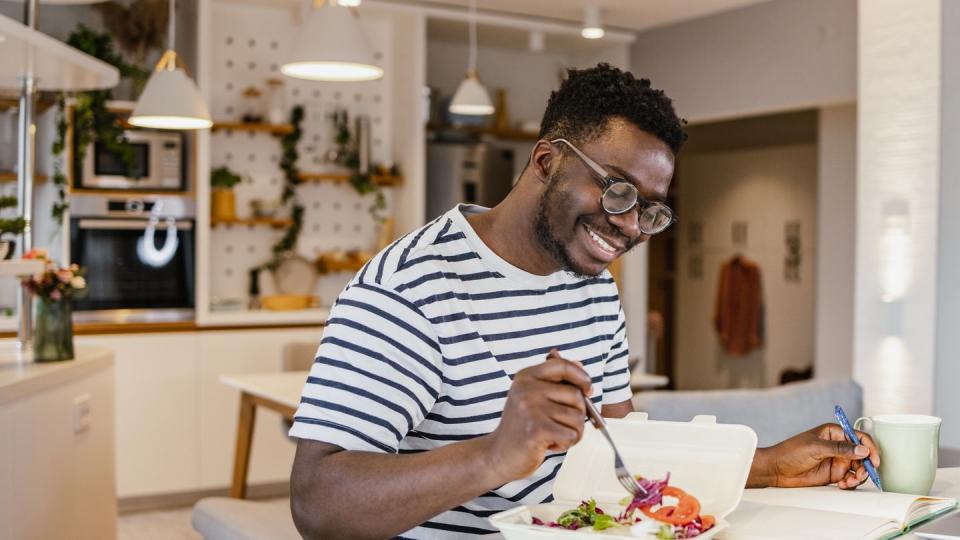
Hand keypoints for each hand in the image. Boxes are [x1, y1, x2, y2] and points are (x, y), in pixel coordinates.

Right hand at [484, 350, 590, 481]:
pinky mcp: (537, 429)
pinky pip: (571, 434)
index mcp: (527, 376)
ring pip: (577, 417)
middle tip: (560, 425)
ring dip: (572, 432)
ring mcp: (531, 408)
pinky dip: (566, 443)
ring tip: (553, 435)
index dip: (582, 376)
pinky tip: (549, 444)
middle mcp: (527, 389)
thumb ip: (556, 381)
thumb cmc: (522, 426)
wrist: (499, 454)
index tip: (587, 390)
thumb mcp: (534, 397)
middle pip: (576, 395)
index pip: (562, 365)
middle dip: (577, 414)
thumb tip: (580, 364)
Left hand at [749, 423, 880, 488]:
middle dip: (865, 466)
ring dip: (859, 476)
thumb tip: (862, 450)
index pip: (859, 437)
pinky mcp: (834, 474)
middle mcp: (838, 446)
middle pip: (863, 455)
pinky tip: (842, 485)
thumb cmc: (790, 452)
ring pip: (858, 468)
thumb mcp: (816, 448)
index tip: (873, 460)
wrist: (776, 470)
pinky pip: (850, 478)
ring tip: (849, 482)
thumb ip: (840, 449)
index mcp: (834, 433)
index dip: (869, 448)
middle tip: (861, 475)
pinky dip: (851, 483)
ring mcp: (837, 460)